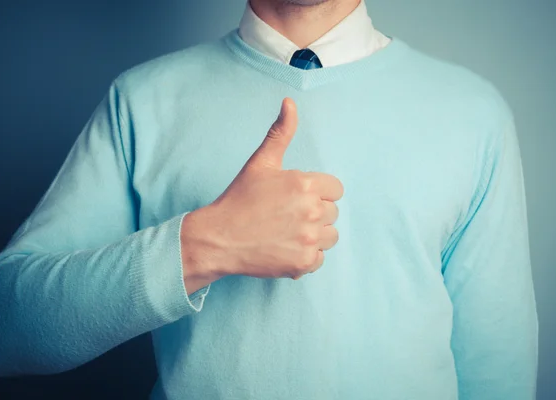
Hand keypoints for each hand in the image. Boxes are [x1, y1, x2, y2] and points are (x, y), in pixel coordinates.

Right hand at [203, 97, 343, 279]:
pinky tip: (285, 248)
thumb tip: (289, 102)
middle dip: (315, 213)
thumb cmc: (239, 199)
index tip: (297, 198)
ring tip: (288, 232)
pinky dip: (306, 257)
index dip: (318, 192)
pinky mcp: (303, 263)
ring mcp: (308, 239)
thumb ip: (280, 133)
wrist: (219, 238)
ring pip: (331, 236)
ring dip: (314, 236)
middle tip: (287, 215)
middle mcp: (312, 212)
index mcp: (305, 185)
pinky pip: (320, 259)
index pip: (336, 189)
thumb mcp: (261, 163)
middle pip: (333, 212)